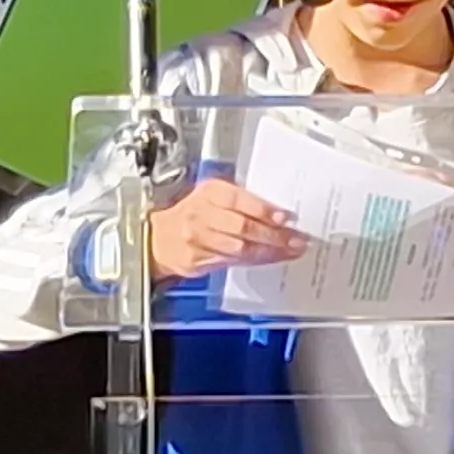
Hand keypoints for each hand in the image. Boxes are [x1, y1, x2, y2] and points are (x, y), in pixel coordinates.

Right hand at [148, 180, 306, 279]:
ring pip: (240, 248)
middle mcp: (201, 215)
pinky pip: (232, 261)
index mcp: (208, 193)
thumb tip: (277, 212)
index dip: (263, 210)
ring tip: (289, 250)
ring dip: (269, 251)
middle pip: (242, 227)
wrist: (158, 239)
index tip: (284, 217)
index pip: (238, 200)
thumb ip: (240, 200)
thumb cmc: (192, 214)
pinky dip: (255, 260)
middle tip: (296, 238)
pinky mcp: (197, 261)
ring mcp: (197, 240)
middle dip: (273, 235)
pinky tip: (270, 257)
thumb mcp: (211, 196)